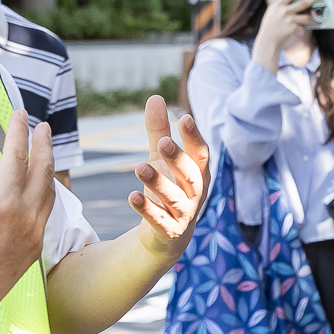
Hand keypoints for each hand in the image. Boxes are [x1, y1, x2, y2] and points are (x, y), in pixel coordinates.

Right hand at [0, 110, 54, 322]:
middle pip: (43, 170)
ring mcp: (35, 233)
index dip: (19, 131)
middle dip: (43, 144)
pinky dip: (45, 194)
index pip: (16, 155)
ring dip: (48, 168)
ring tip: (43, 152)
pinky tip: (39, 190)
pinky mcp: (35, 248)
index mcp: (4, 201)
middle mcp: (26, 215)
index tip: (20, 114)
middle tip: (42, 127)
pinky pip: (46, 212)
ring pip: (49, 192)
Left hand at [126, 96, 211, 255]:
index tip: (185, 118)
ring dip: (158, 183)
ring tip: (139, 167)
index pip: (201, 154)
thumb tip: (155, 97)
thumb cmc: (169, 188)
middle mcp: (195, 194)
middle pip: (191, 176)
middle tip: (163, 142)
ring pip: (174, 198)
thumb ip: (159, 130)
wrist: (168, 237)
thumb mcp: (162, 159)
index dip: (194, 137)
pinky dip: (147, 210)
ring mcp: (184, 214)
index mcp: (198, 174)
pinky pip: (159, 221)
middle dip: (178, 159)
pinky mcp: (169, 232)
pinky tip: (132, 197)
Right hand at [252, 0, 318, 70]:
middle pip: (303, 2)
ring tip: (320, 18)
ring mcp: (288, 18)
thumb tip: (295, 1)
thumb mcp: (272, 13)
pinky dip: (304, 29)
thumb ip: (281, 6)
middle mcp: (283, 10)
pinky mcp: (292, 27)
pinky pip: (303, 26)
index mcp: (277, 4)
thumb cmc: (270, 27)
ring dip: (314, 18)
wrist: (267, 40)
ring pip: (307, 16)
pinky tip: (304, 31)